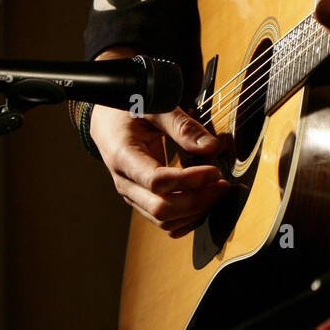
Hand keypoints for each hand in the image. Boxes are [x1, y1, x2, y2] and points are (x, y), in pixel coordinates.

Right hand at [90, 51, 230, 237]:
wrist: (107, 120)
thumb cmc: (128, 109)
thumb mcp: (154, 106)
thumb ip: (182, 125)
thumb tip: (212, 147)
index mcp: (123, 156)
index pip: (156, 181)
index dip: (189, 180)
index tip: (215, 171)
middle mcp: (125, 182)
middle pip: (161, 208)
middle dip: (197, 201)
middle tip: (223, 184)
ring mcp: (132, 195)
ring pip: (164, 221)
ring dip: (195, 212)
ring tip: (217, 191)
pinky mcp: (142, 201)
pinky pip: (164, 223)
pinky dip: (187, 219)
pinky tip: (204, 203)